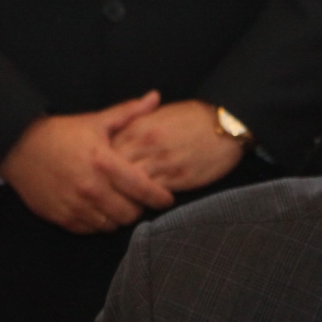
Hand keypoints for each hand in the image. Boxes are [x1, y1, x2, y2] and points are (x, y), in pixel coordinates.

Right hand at [0, 93, 175, 233]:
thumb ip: (128, 113)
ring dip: (118, 217)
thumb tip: (156, 97)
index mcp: (104, 162)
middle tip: (138, 200)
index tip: (166, 198)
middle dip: (139, 208)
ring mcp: (76, 205)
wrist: (18, 147)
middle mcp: (91, 187)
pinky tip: (98, 208)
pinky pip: (91, 230)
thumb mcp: (95, 120)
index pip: (143, 189)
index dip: (160, 197)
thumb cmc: (60, 133)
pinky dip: (99, 222)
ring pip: (112, 225)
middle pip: (131, 213)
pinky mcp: (62, 218)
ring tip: (118, 203)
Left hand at [112, 100, 245, 192]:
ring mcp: (161, 162)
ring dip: (124, 196)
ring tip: (121, 205)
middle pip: (113, 170)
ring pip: (130, 186)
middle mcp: (145, 144)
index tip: (96, 174)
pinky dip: (145, 202)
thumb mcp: (157, 115)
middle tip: (104, 194)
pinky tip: (143, 205)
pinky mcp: (177, 178)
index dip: (99, 164)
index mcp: (138, 126)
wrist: (225, 123)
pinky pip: (152, 195)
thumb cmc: (192, 118)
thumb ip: (134, 126)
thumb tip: (114, 141)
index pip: (105, 149)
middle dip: (106, 183)